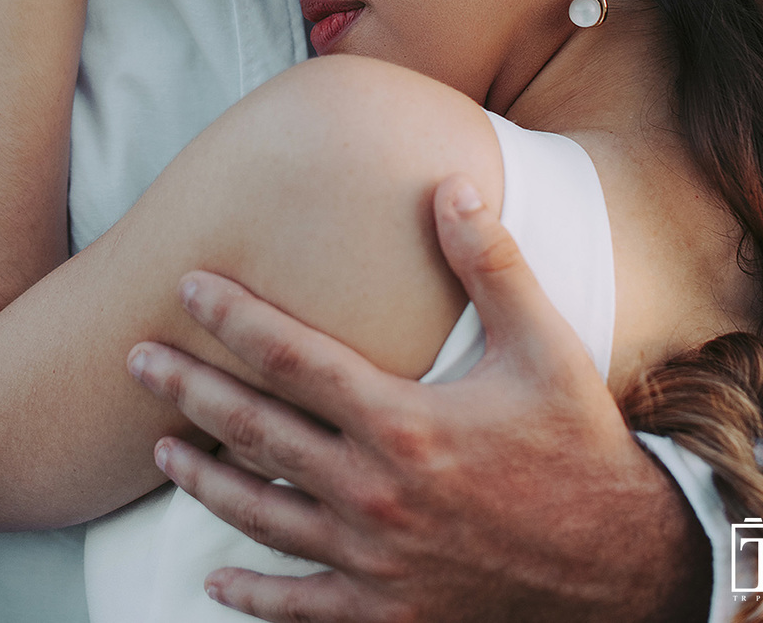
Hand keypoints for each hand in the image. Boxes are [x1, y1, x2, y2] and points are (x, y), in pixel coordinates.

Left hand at [128, 177, 711, 622]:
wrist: (627, 569)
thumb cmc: (582, 448)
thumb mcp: (545, 348)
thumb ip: (493, 265)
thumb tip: (451, 183)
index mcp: (404, 423)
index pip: (293, 359)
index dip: (233, 319)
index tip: (187, 287)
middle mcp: (374, 494)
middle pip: (256, 433)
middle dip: (188, 390)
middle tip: (135, 359)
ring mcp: (375, 562)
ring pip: (262, 516)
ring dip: (202, 481)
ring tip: (158, 448)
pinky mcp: (387, 614)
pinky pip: (300, 609)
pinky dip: (252, 596)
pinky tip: (214, 581)